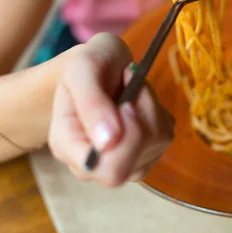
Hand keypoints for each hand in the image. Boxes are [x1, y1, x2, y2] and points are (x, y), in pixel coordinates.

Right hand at [48, 33, 174, 186]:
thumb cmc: (89, 64)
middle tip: (130, 90)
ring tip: (131, 88)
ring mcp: (122, 159)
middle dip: (139, 122)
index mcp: (67, 145)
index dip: (123, 143)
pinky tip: (140, 99)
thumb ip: (91, 104)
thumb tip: (108, 143)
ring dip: (149, 108)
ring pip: (153, 145)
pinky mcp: (148, 150)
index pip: (101, 170)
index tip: (125, 104)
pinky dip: (157, 110)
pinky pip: (164, 135)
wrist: (105, 62)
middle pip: (130, 167)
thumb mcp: (82, 69)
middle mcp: (94, 162)